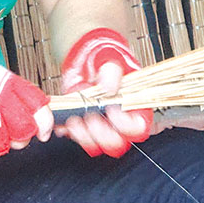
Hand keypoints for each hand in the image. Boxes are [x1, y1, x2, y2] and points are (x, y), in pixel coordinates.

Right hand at [0, 51, 52, 157]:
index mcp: (5, 81)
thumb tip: (31, 108)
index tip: (43, 130)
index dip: (45, 120)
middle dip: (24, 137)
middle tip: (17, 138)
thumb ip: (10, 92)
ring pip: (7, 142)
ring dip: (0, 145)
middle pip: (27, 126)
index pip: (38, 103)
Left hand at [58, 28, 152, 156]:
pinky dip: (69, 131)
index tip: (111, 109)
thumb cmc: (105, 58)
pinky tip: (65, 120)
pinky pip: (77, 137)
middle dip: (101, 134)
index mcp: (134, 106)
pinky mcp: (84, 125)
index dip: (126, 125)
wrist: (86, 58)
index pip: (139, 128)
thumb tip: (109, 87)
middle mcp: (119, 120)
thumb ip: (112, 71)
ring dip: (83, 135)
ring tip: (74, 119)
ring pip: (96, 145)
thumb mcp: (111, 57)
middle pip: (117, 143)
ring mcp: (101, 125)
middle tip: (90, 116)